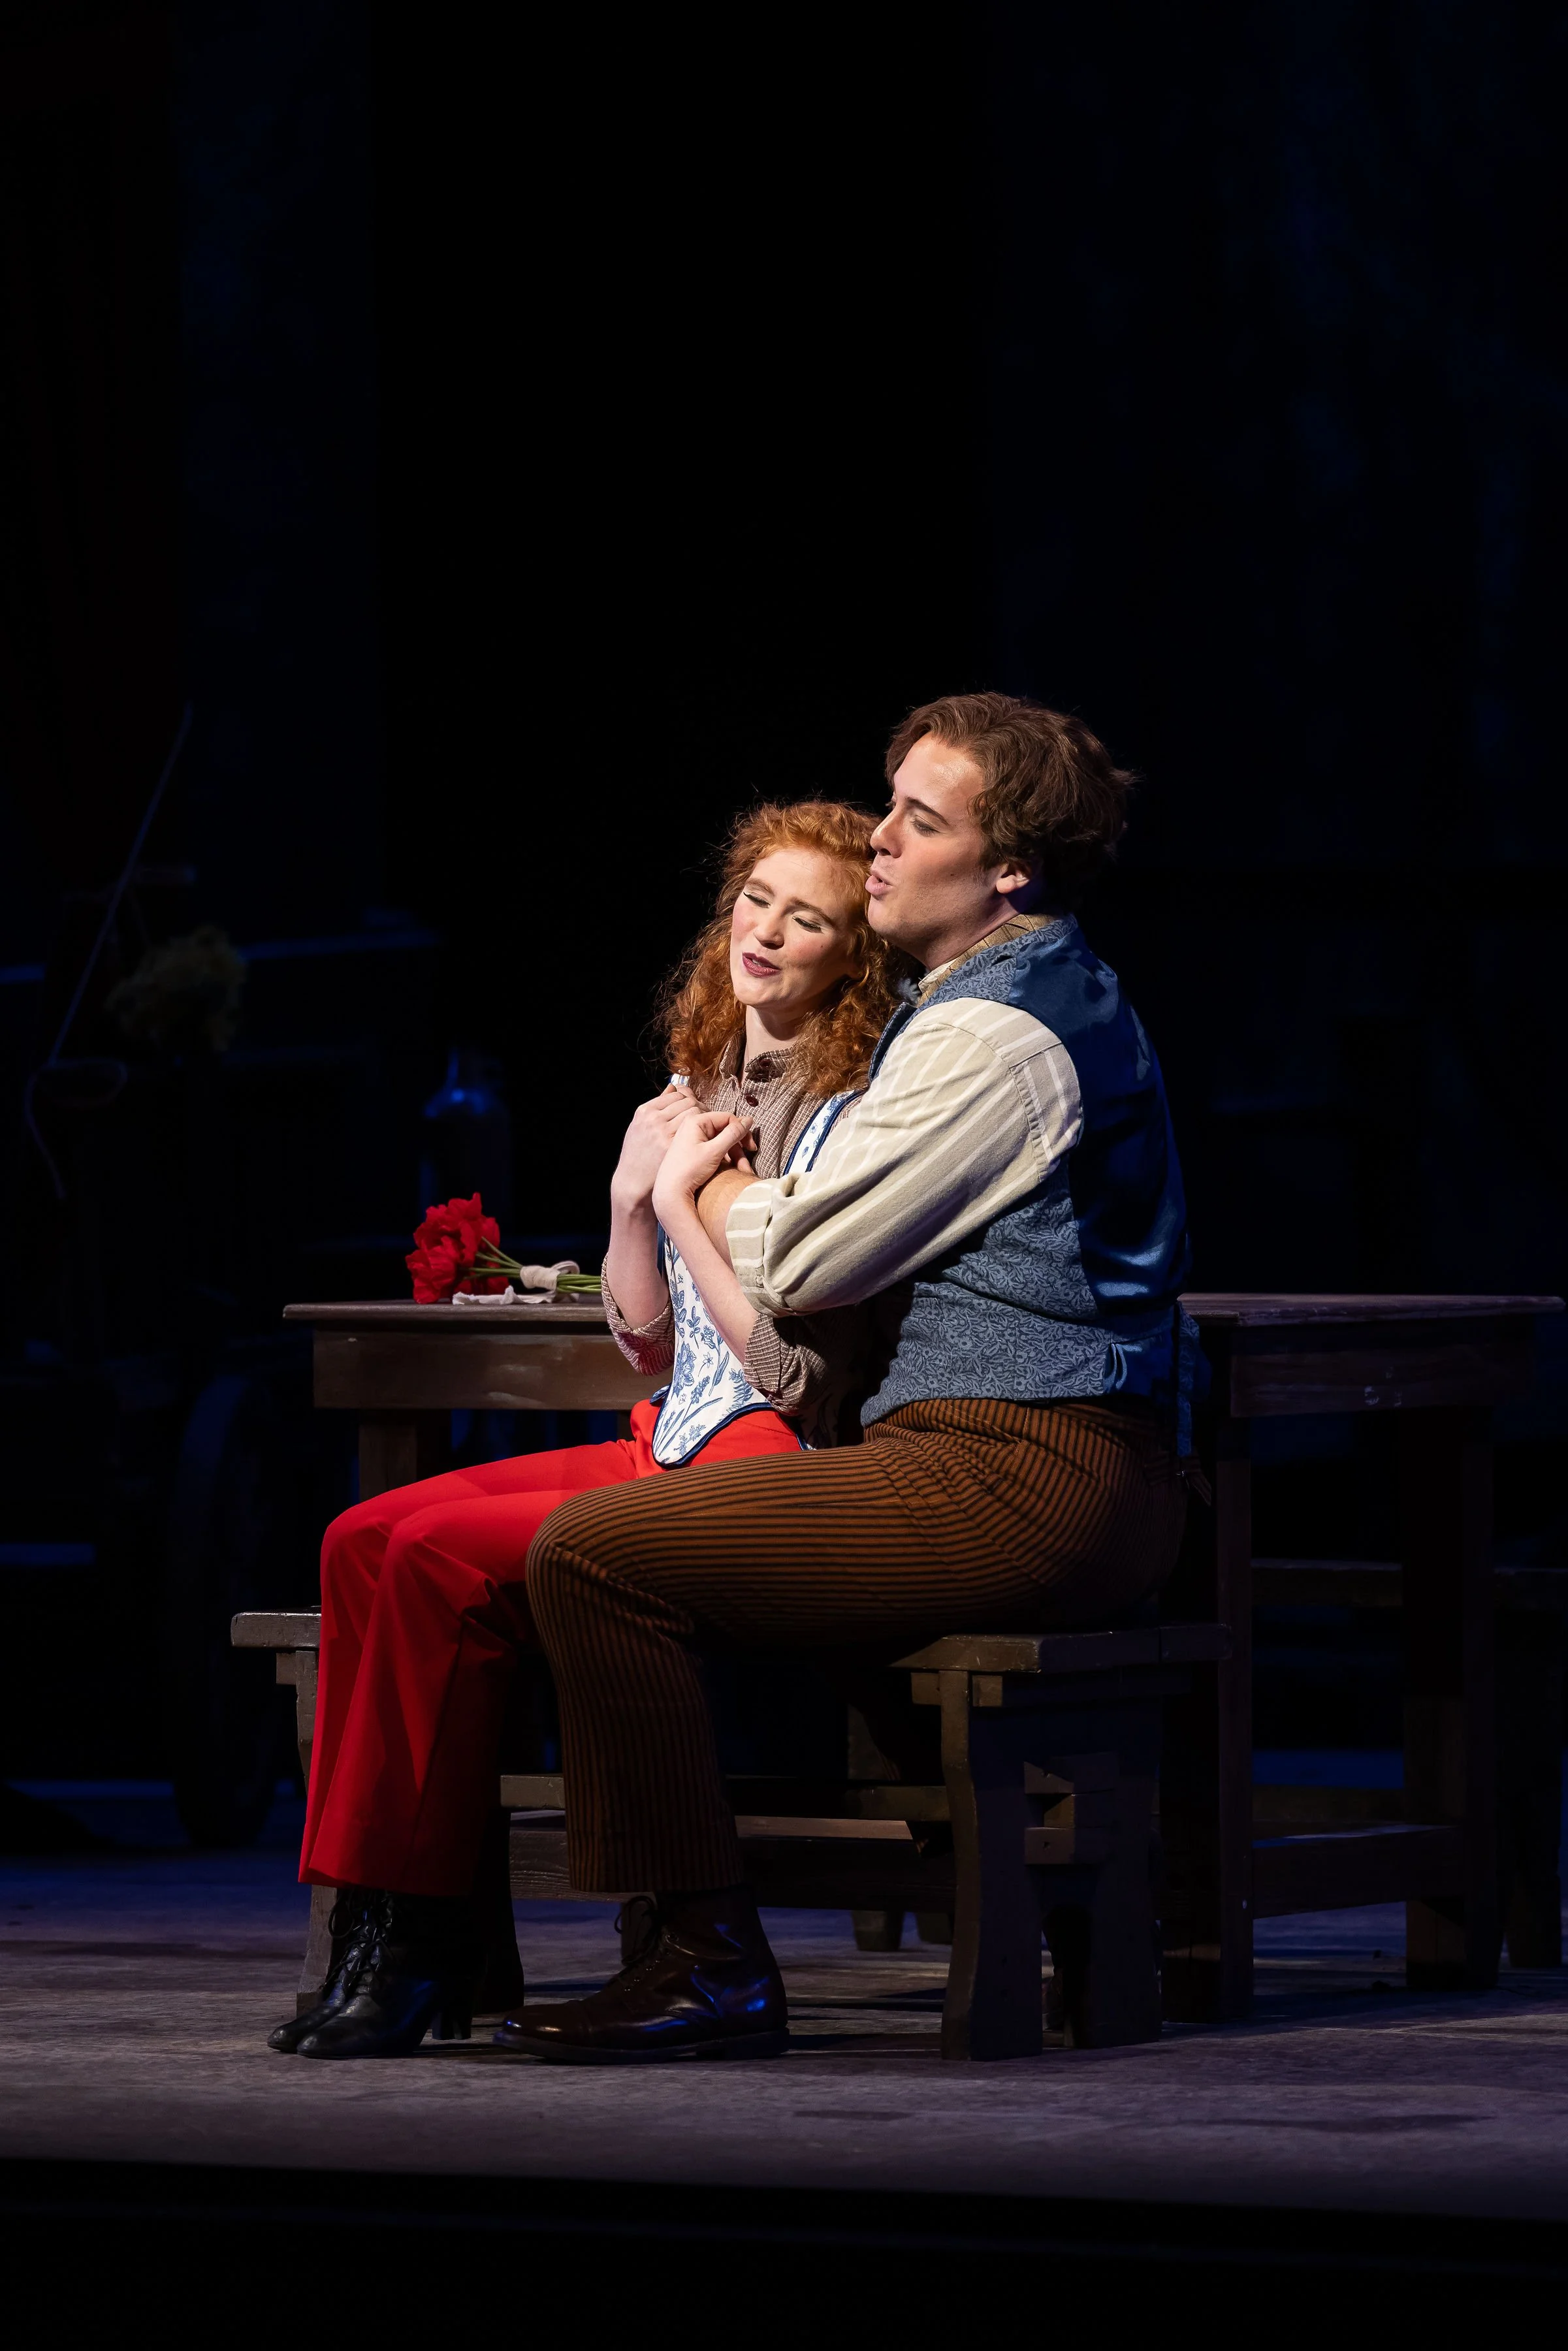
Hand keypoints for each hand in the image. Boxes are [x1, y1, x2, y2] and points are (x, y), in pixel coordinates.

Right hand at [609, 1084, 701, 1212]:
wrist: (633, 1183)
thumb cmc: (638, 1156)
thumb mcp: (639, 1127)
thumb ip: (655, 1107)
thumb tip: (672, 1087)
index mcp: (645, 1111)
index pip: (676, 1094)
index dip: (688, 1100)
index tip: (692, 1109)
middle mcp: (654, 1119)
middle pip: (688, 1102)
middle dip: (699, 1108)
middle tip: (704, 1119)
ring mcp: (664, 1132)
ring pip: (695, 1114)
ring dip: (704, 1119)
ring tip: (705, 1129)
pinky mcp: (674, 1146)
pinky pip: (699, 1129)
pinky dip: (706, 1131)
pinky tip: (706, 1139)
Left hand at [651, 1111, 756, 1224]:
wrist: (670, 1192)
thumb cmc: (689, 1170)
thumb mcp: (714, 1151)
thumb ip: (733, 1134)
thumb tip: (749, 1119)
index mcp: (696, 1120)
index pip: (728, 1118)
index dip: (742, 1132)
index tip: (751, 1148)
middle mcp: (693, 1125)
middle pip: (725, 1131)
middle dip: (738, 1149)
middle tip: (746, 1165)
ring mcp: (692, 1137)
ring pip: (722, 1141)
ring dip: (734, 1156)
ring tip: (741, 1172)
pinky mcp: (693, 1149)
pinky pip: (714, 1148)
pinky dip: (724, 1158)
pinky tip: (729, 1170)